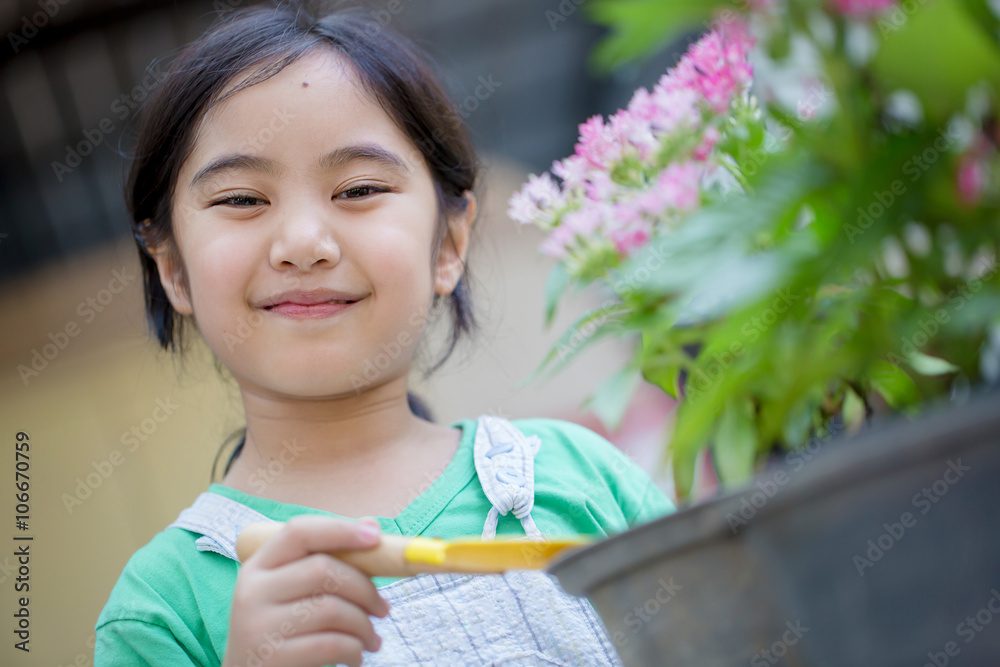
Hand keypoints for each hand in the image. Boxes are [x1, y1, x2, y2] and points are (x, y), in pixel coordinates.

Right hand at [222, 515, 390, 666]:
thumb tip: (371, 526)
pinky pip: (331, 644)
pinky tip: (356, 657)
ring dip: (364, 625)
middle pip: (323, 570)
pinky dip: (355, 650)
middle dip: (365, 588)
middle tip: (383, 608)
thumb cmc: (283, 629)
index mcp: (259, 565)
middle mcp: (253, 591)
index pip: (299, 532)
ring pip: (332, 609)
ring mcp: (258, 626)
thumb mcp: (293, 591)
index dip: (340, 529)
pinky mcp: (272, 658)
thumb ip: (329, 560)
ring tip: (372, 639)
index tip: (374, 537)